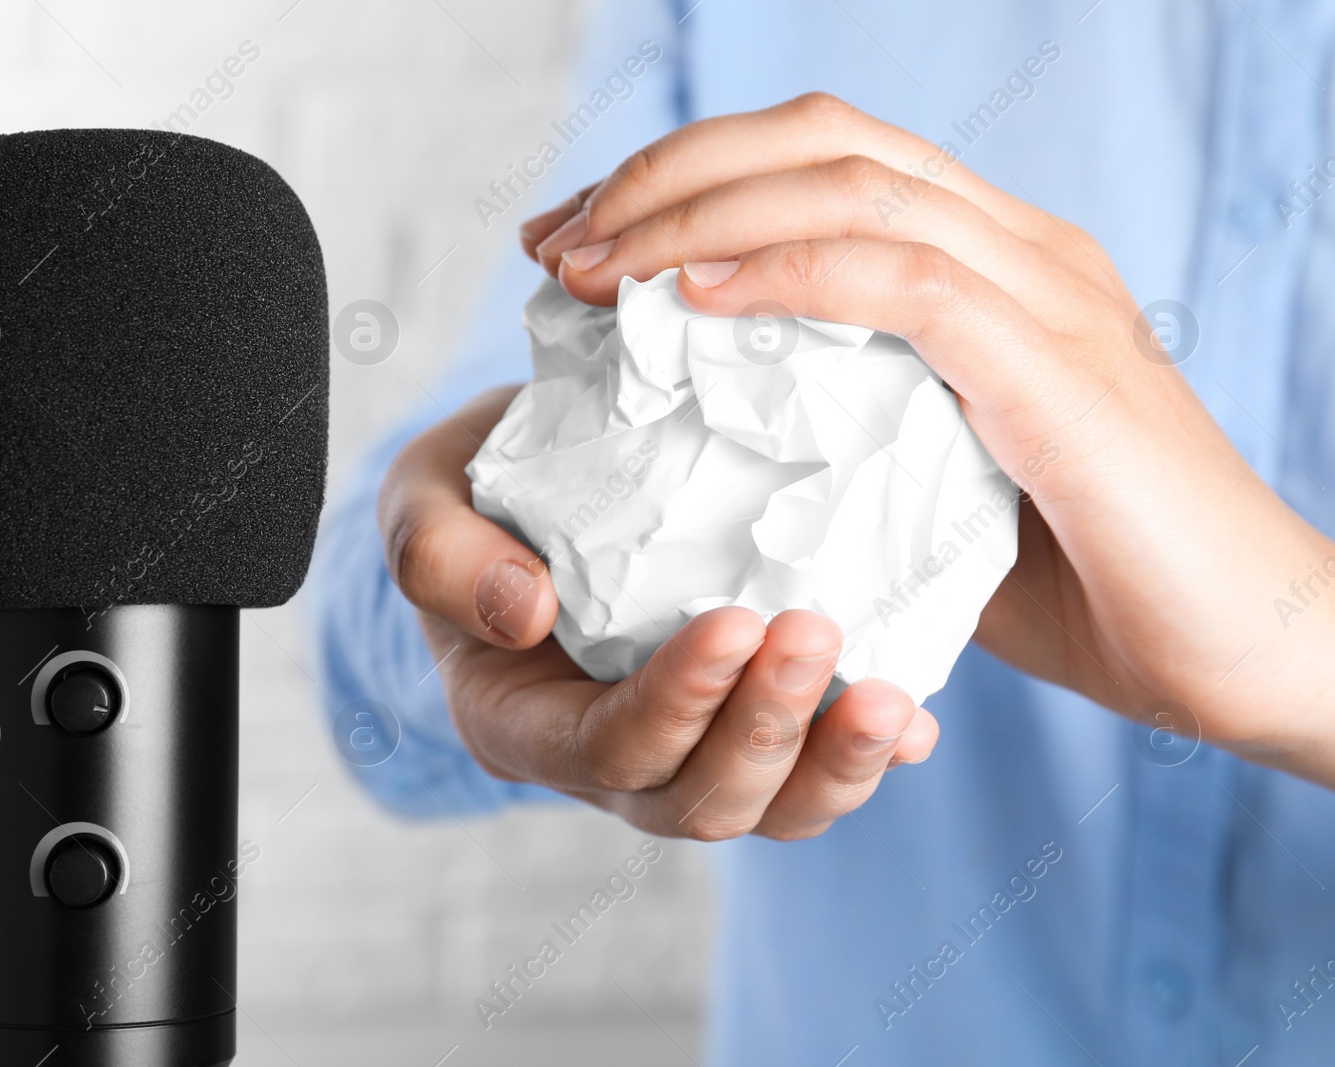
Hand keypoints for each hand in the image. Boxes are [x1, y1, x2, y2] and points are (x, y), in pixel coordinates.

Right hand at [378, 387, 937, 839]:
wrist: (538, 486)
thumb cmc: (476, 489)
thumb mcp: (423, 496)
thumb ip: (437, 552)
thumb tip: (523, 613)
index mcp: (519, 720)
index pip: (605, 746)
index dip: (673, 702)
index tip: (734, 621)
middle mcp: (604, 760)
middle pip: (695, 800)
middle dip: (765, 728)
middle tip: (816, 630)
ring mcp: (681, 752)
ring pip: (766, 809)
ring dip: (832, 760)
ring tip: (889, 698)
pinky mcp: (743, 725)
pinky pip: (810, 770)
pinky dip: (865, 753)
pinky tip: (912, 717)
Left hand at [520, 93, 1334, 803]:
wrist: (1251, 653)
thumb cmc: (1099, 584)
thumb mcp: (942, 491)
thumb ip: (861, 441)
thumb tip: (738, 447)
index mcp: (995, 263)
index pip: (823, 160)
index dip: (690, 177)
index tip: (584, 241)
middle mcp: (1023, 247)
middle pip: (820, 138)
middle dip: (668, 173)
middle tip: (559, 242)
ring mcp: (1047, 292)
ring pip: (848, 188)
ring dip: (696, 215)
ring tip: (591, 268)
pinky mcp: (1056, 363)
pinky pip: (898, 280)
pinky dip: (780, 276)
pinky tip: (688, 302)